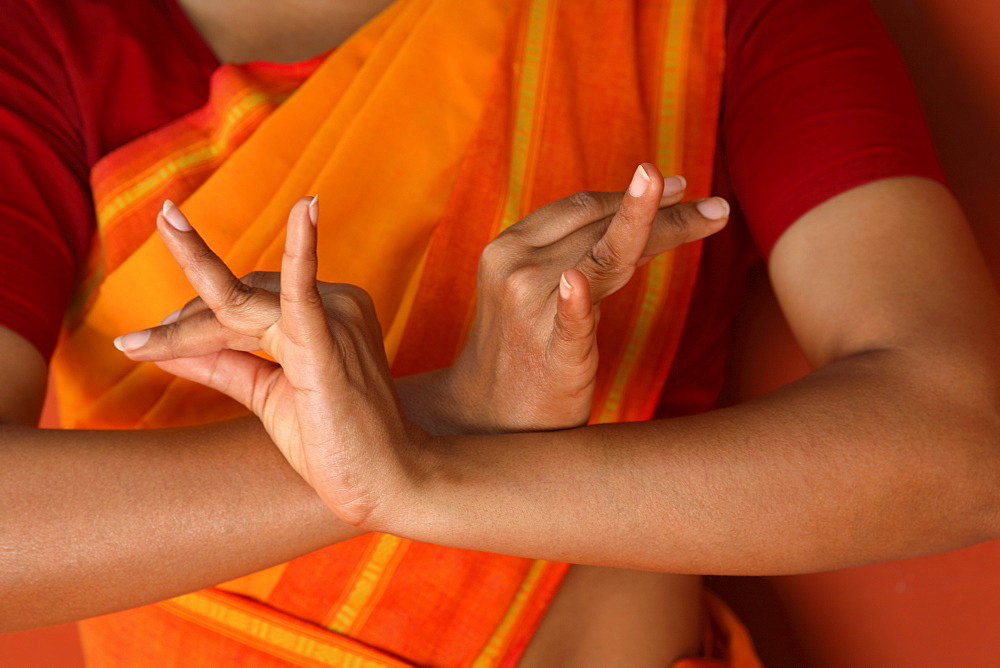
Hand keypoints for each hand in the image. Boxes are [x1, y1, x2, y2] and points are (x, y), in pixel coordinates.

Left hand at [117, 198, 426, 526]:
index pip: (247, 300)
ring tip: (136, 344)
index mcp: (323, 312)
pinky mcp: (330, 346)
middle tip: (133, 345)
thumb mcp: (268, 395)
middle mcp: (333, 305)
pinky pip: (304, 295)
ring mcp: (334, 321)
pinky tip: (306, 210)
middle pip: (238, 298)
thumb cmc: (335, 440)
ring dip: (186, 329)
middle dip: (184, 327)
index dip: (195, 323)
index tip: (151, 344)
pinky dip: (301, 254)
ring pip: (241, 307)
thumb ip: (225, 365)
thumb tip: (170, 346)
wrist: (385, 483)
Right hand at [443, 162, 728, 430]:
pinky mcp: (548, 355)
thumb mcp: (546, 288)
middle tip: (716, 204)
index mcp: (512, 245)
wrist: (489, 416)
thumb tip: (657, 217)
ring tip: (707, 213)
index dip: (634, 195)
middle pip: (600, 227)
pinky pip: (569, 324)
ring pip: (604, 259)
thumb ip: (590, 254)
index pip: (583, 208)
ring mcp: (529, 312)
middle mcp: (515, 267)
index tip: (682, 188)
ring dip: (657, 229)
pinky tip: (575, 283)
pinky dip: (574, 302)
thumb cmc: (528, 346)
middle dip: (663, 211)